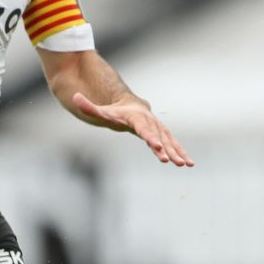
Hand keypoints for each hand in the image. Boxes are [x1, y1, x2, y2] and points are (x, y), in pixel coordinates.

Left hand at [72, 93, 194, 165]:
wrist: (131, 106)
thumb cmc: (114, 112)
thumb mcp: (101, 111)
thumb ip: (89, 107)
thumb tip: (75, 98)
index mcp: (137, 118)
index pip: (143, 129)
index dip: (150, 138)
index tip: (156, 147)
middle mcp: (150, 123)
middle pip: (159, 137)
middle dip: (167, 150)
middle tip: (174, 162)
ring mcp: (158, 129)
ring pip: (169, 141)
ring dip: (178, 153)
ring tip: (186, 165)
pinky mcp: (163, 135)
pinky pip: (173, 144)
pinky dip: (181, 152)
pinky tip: (189, 164)